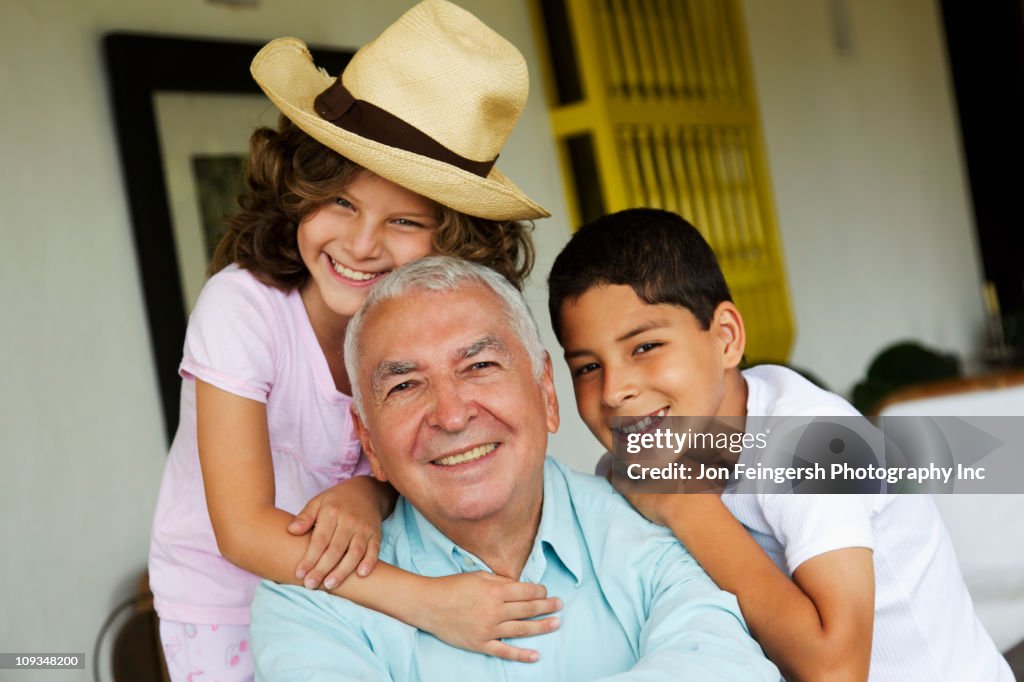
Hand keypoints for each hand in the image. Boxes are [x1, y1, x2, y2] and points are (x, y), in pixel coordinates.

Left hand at [287, 477, 386, 589]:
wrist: (366, 491)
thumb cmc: (336, 501)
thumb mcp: (318, 502)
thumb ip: (305, 517)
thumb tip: (291, 530)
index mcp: (332, 512)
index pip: (320, 540)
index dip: (309, 558)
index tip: (300, 573)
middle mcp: (349, 521)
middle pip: (336, 549)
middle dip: (322, 569)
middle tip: (311, 585)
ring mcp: (364, 528)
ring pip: (355, 553)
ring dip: (343, 571)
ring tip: (330, 585)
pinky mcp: (376, 534)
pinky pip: (374, 550)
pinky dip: (369, 562)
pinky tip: (361, 575)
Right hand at [415, 572, 561, 662]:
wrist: (429, 604)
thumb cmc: (452, 586)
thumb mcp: (478, 576)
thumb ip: (500, 581)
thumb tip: (519, 585)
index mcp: (495, 591)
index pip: (526, 591)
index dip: (540, 591)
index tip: (545, 591)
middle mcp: (495, 610)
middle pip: (528, 609)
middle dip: (547, 606)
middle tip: (560, 604)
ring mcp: (489, 629)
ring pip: (522, 629)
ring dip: (542, 626)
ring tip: (556, 623)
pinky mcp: (481, 644)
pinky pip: (505, 651)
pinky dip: (521, 655)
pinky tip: (535, 655)